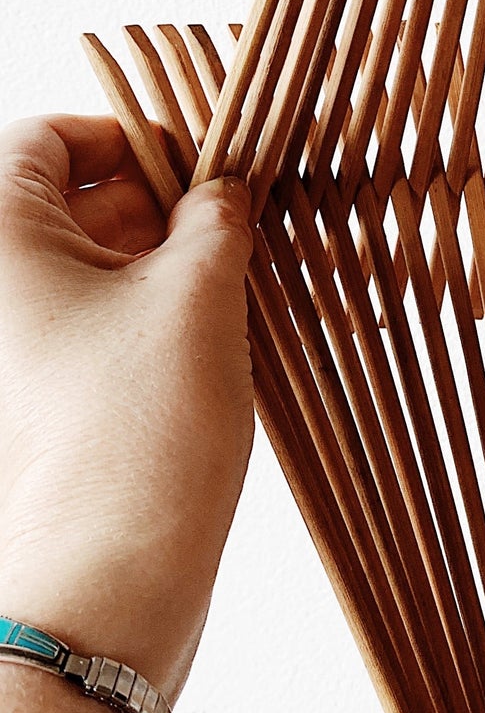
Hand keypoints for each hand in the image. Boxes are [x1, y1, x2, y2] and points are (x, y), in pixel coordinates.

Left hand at [0, 116, 253, 701]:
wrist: (110, 575)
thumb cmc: (141, 425)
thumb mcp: (198, 290)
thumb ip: (215, 215)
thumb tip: (223, 187)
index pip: (47, 137)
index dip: (127, 136)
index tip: (199, 161)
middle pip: (67, 204)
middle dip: (156, 205)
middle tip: (235, 225)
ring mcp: (10, 351)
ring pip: (86, 270)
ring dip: (158, 265)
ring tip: (231, 287)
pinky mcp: (35, 402)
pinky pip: (89, 329)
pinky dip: (144, 320)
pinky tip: (205, 341)